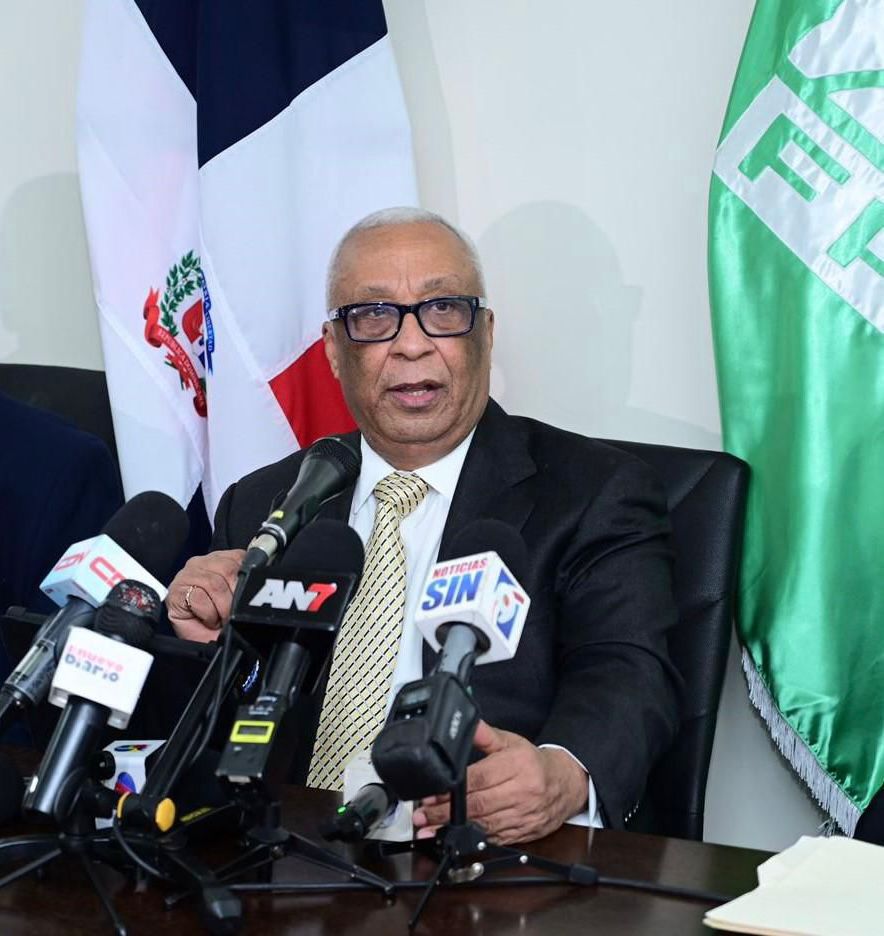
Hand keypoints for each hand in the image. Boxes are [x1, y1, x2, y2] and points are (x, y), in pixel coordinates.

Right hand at [166, 549, 245, 641]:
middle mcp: (204, 562)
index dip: (247, 581)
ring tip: (220, 618)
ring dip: (222, 608)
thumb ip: (247, 584)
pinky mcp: (177, 590)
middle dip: (235, 598)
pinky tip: (207, 619)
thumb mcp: (238, 599)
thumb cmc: (218, 619)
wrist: (200, 640)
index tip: (249, 598)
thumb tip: (262, 581)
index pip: (240, 558)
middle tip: (233, 613)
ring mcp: (188, 574)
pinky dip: (209, 614)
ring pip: (215, 584)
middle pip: (229, 570)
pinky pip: (200, 598)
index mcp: (222, 559)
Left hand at [412, 720, 588, 844]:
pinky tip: (454, 839)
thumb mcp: (511, 742)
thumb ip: (485, 735)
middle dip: (446, 812)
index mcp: (518, 765)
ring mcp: (523, 815)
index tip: (431, 794)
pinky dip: (472, 840)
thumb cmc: (534, 763)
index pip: (479, 778)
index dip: (452, 789)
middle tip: (422, 815)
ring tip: (430, 830)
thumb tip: (465, 723)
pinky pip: (495, 838)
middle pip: (478, 804)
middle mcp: (522, 792)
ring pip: (484, 825)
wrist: (566, 784)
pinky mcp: (523, 832)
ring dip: (454, 830)